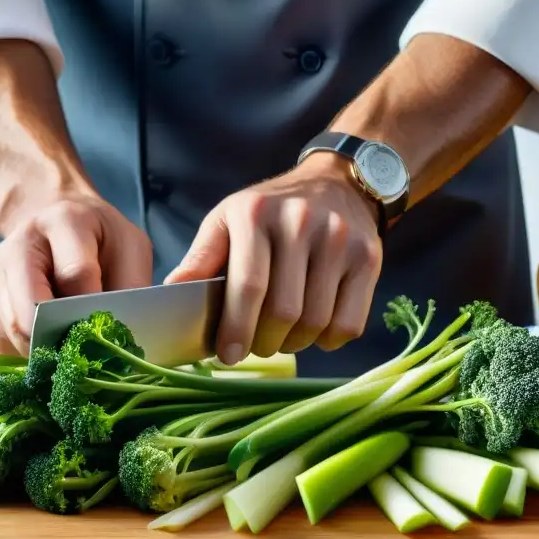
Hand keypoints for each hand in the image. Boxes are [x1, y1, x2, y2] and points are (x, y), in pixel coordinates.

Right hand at [0, 189, 152, 355]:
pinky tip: (47, 341)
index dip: (93, 308)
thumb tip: (120, 337)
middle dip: (61, 340)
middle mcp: (18, 244)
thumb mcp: (131, 248)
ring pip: (13, 332)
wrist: (57, 224)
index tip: (107, 327)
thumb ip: (130, 286)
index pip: (75, 274)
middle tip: (85, 354)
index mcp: (63, 222)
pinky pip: (1, 342)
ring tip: (68, 343)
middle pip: (30, 311)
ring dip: (45, 350)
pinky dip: (27, 353)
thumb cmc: (99, 240)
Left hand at [165, 153, 382, 363]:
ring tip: (282, 338)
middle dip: (264, 343)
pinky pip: (348, 323)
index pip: (248, 286)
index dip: (237, 329)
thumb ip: (200, 258)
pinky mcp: (369, 258)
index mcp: (256, 214)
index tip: (228, 356)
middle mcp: (301, 223)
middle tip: (256, 347)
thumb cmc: (270, 210)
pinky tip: (314, 330)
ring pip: (316, 322)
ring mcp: (340, 240)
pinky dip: (328, 340)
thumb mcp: (227, 220)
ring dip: (294, 344)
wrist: (336, 182)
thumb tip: (169, 296)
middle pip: (284, 311)